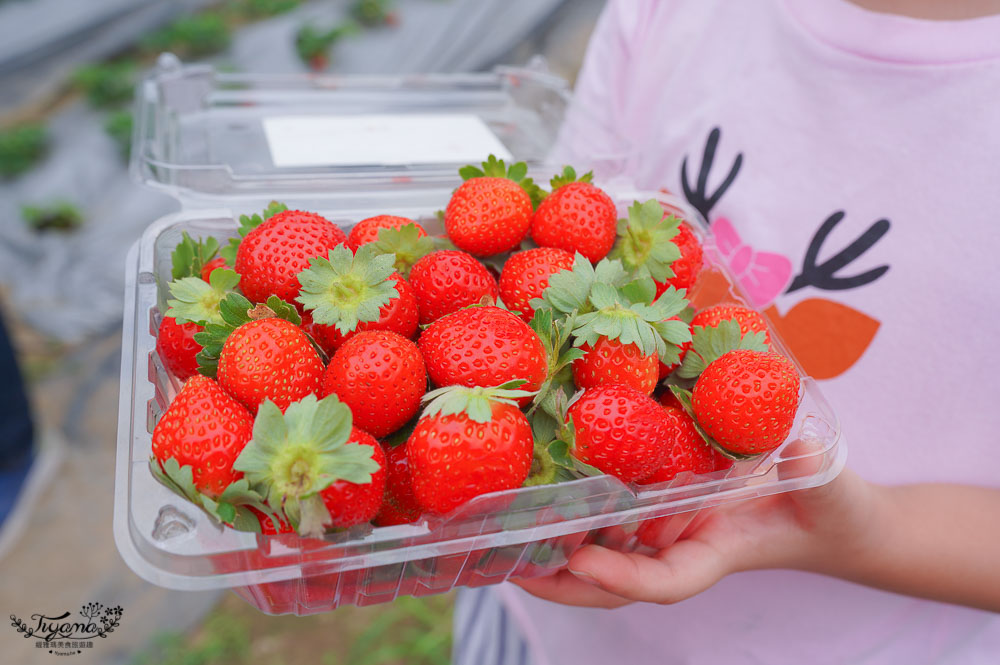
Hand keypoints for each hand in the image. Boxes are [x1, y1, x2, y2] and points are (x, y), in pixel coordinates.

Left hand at [514, 463, 880, 607]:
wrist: (828, 516)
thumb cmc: (832, 509)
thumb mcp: (831, 490)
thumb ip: (817, 472)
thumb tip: (803, 443)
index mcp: (717, 554)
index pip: (666, 581)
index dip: (624, 577)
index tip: (581, 561)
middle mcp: (681, 548)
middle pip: (613, 579)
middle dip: (561, 579)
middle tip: (508, 558)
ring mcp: (669, 531)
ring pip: (604, 548)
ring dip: (558, 542)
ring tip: (506, 524)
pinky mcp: (664, 507)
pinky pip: (615, 513)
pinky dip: (580, 506)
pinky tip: (546, 484)